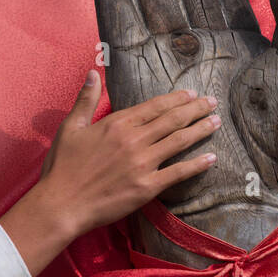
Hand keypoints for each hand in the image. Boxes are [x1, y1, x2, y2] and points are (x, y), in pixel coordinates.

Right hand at [0, 74, 219, 275]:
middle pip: (173, 119)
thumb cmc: (62, 166)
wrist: (61, 204)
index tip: (192, 93)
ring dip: (201, 130)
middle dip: (196, 109)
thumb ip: (86, 99)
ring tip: (216, 122)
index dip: (177, 98)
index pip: (155, 106)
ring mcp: (143, 163)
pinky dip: (197, 164)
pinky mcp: (147, 187)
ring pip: (179, 141)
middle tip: (213, 103)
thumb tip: (92, 72)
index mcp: (118, 123)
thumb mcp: (70, 127)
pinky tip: (211, 158)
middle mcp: (134, 139)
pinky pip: (178, 173)